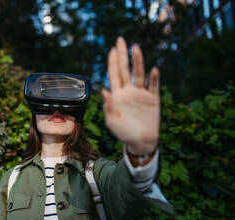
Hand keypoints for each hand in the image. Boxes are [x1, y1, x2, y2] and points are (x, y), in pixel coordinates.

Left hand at [102, 37, 159, 154]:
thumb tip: (102, 90)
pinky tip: (153, 69)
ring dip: (138, 62)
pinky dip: (154, 78)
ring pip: (139, 74)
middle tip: (120, 40)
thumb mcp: (112, 121)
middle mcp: (128, 91)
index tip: (112, 49)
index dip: (112, 62)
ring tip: (135, 49)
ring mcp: (141, 94)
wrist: (140, 142)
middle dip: (123, 55)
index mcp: (117, 95)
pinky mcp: (153, 99)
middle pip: (125, 69)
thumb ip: (108, 106)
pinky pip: (153, 86)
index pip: (113, 75)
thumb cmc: (123, 133)